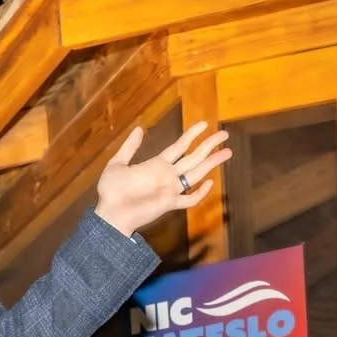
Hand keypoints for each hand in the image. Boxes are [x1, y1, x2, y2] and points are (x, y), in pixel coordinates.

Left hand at [94, 120, 231, 236]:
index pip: (179, 146)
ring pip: (196, 174)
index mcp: (156, 164)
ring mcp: (170, 189)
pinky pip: (189, 199)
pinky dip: (200, 192)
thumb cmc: (112, 190)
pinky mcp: (170, 203)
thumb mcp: (117, 163)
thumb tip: (140, 128)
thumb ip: (129, 147)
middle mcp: (167, 175)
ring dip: (211, 163)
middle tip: (225, 134)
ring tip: (227, 152)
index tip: (205, 124)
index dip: (192, 135)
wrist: (110, 212)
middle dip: (209, 146)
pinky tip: (209, 182)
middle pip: (193, 157)